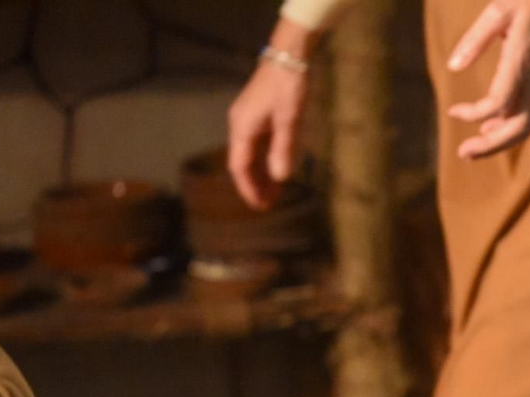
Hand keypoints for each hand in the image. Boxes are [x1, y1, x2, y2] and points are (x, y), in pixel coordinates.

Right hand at [227, 18, 315, 208]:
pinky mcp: (260, 116)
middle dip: (255, 185)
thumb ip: (284, 149)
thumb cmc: (289, 86)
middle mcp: (241, 125)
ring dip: (262, 175)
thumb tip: (280, 177)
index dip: (248, 188)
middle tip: (269, 205)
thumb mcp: (290, 119)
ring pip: (252, 155)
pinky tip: (279, 172)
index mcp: (242, 127)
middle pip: (244, 163)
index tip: (259, 206)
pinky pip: (260, 145)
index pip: (239, 166)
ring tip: (275, 194)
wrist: (290, 56)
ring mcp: (250, 120)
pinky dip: (268, 160)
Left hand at [444, 0, 529, 158]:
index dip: (475, 113)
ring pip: (525, 127)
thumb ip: (476, 39)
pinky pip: (528, 117)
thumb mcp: (499, 10)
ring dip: (499, 142)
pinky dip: (509, 129)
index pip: (499, 102)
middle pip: (517, 128)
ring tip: (472, 148)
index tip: (453, 111)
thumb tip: (453, 67)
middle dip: (491, 146)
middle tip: (463, 154)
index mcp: (522, 61)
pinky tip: (489, 128)